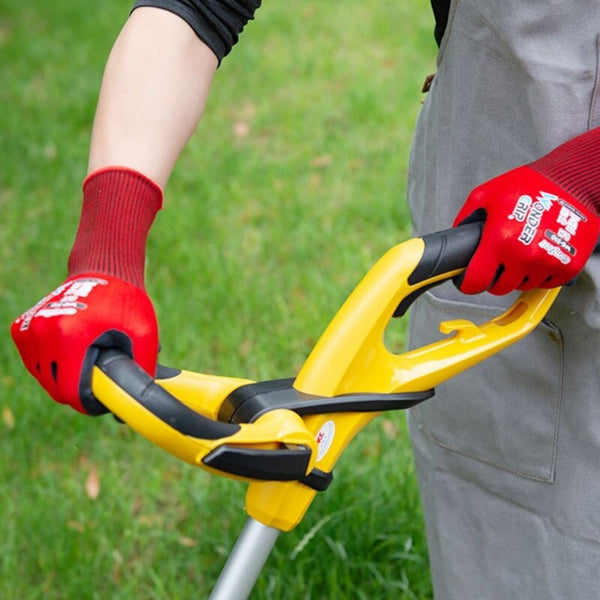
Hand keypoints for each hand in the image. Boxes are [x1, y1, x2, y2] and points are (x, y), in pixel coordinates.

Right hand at [11, 274, 158, 413]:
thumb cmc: (126, 302)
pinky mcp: (22, 327)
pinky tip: (71, 352)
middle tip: (100, 380)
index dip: (88, 402)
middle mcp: (43, 332)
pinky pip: (34, 361)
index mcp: (70, 335)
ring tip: (87, 362)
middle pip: (54, 388)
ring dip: (62, 377)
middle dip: (77, 391)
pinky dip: (50, 363)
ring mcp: (29, 329)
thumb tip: (132, 407)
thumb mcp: (144, 335)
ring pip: (41, 376)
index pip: (69, 392)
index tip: (103, 398)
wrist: (104, 270)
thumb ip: (141, 369)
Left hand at [453, 165, 599, 294]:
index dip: (468, 283)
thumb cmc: (530, 185)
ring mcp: (547, 263)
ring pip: (523, 286)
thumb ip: (466, 219)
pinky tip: (539, 254)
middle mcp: (524, 256)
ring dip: (519, 275)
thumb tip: (458, 238)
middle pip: (500, 288)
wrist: (570, 182)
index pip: (476, 282)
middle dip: (495, 277)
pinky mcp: (568, 266)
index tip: (469, 280)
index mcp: (500, 241)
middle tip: (498, 261)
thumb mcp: (485, 195)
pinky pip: (547, 283)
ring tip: (521, 252)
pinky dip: (541, 273)